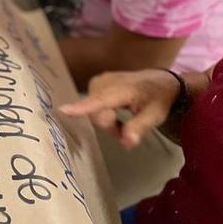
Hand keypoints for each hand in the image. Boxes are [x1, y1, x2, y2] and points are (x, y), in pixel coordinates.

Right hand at [59, 69, 180, 147]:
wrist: (159, 81)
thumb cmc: (158, 98)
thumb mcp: (156, 115)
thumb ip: (139, 128)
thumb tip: (126, 142)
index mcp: (122, 88)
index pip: (101, 100)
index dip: (82, 107)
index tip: (63, 110)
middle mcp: (105, 82)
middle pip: (96, 113)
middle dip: (109, 126)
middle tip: (127, 131)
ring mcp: (98, 81)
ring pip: (93, 111)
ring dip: (107, 121)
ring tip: (123, 122)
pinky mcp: (95, 84)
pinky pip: (92, 105)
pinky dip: (103, 114)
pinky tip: (115, 114)